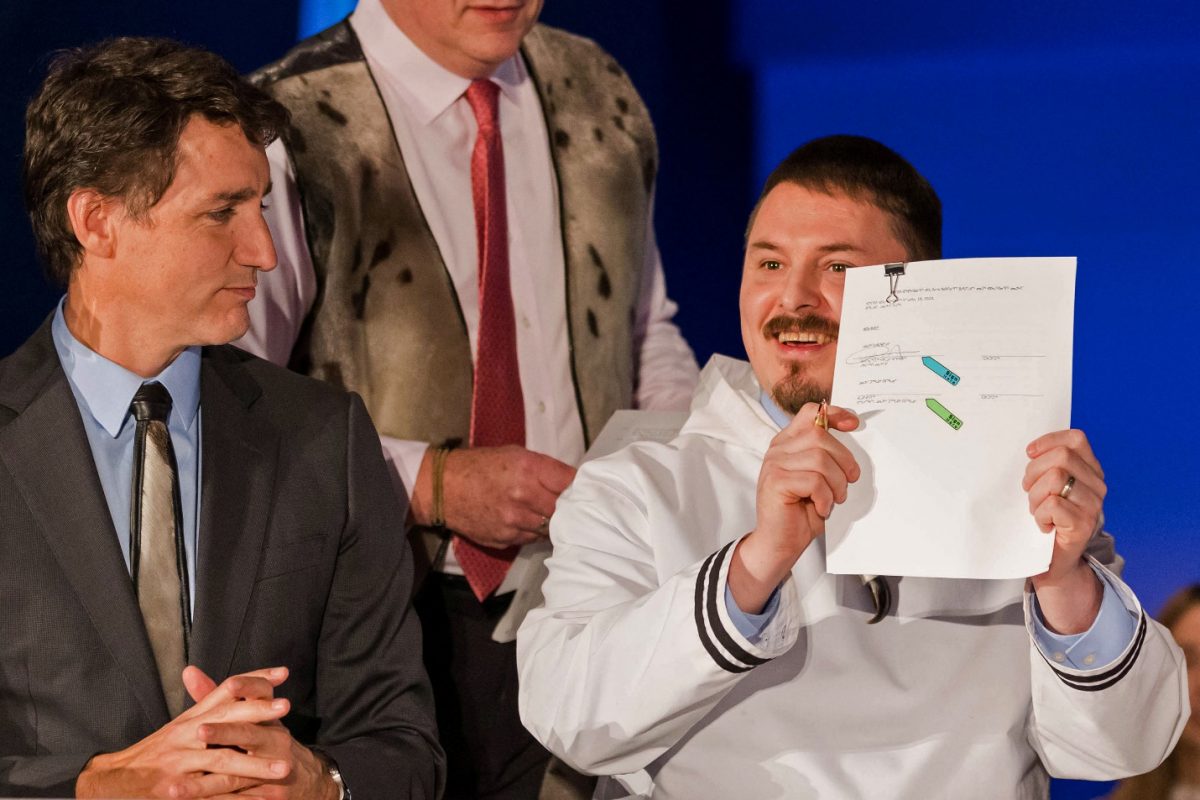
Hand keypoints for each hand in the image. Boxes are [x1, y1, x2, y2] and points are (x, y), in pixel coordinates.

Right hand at [75, 667, 291, 798]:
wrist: (113, 779)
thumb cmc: (157, 751)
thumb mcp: (183, 725)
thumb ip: (211, 706)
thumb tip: (240, 685)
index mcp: (192, 718)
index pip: (225, 691)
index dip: (253, 680)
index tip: (282, 673)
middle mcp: (187, 735)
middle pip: (226, 719)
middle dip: (257, 713)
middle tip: (286, 708)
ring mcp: (180, 764)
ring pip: (222, 761)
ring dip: (254, 765)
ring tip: (284, 767)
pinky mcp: (174, 790)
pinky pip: (210, 795)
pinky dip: (235, 799)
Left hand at [169, 667, 337, 799]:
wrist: (303, 780)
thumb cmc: (267, 744)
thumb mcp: (250, 718)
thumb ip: (216, 697)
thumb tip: (189, 671)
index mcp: (268, 718)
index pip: (261, 696)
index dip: (247, 688)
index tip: (231, 684)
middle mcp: (276, 741)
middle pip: (250, 734)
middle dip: (225, 732)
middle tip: (199, 730)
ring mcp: (276, 769)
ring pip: (238, 775)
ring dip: (205, 784)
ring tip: (175, 788)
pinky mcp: (270, 796)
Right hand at [411, 445, 575, 548]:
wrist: (443, 487)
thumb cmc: (480, 465)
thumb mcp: (514, 454)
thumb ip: (544, 469)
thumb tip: (571, 482)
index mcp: (528, 469)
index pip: (570, 483)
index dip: (580, 486)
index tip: (585, 488)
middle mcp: (523, 496)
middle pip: (564, 509)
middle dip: (569, 507)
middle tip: (571, 504)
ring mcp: (514, 521)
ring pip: (550, 528)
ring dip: (552, 522)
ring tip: (546, 512)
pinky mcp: (505, 539)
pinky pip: (532, 538)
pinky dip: (534, 531)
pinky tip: (527, 521)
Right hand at [730, 402, 860, 612]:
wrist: (780, 542)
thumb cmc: (801, 511)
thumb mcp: (818, 476)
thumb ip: (824, 453)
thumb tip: (848, 427)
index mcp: (787, 443)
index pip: (810, 413)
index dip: (834, 413)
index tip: (854, 424)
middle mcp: (778, 449)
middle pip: (820, 436)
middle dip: (843, 461)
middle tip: (849, 483)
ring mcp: (774, 464)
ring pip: (821, 460)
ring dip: (836, 484)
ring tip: (833, 499)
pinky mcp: (776, 482)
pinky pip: (814, 481)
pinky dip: (825, 498)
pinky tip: (820, 507)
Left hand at [1023, 429, 1106, 633]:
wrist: (1052, 562)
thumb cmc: (1046, 519)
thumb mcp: (1047, 486)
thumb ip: (1047, 465)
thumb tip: (1031, 449)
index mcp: (1090, 471)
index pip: (1076, 439)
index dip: (1049, 442)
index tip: (1030, 454)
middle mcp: (1097, 485)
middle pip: (1061, 457)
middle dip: (1034, 472)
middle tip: (1030, 491)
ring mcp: (1093, 505)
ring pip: (1055, 478)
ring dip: (1035, 496)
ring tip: (1037, 511)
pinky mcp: (1083, 524)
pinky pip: (1053, 505)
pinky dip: (1040, 515)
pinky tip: (1043, 525)